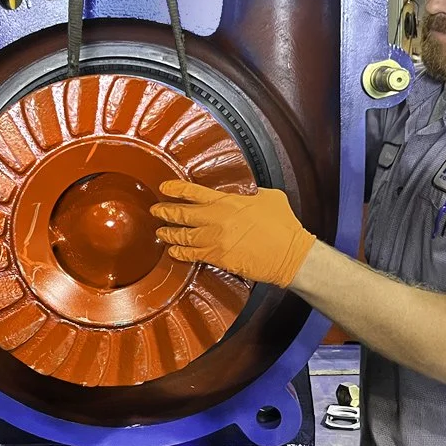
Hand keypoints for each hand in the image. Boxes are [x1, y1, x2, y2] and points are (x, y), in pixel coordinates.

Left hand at [150, 180, 316, 287]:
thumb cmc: (283, 226)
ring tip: (160, 232)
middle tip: (155, 210)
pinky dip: (179, 253)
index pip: (193, 192)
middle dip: (165, 212)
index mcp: (227, 202)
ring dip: (169, 234)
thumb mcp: (268, 197)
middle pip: (181, 214)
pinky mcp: (218, 258)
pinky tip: (173, 252)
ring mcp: (215, 241)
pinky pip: (192, 255)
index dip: (175, 189)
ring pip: (183, 236)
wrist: (289, 254)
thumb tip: (244, 192)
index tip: (164, 187)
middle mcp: (216, 220)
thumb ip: (250, 193)